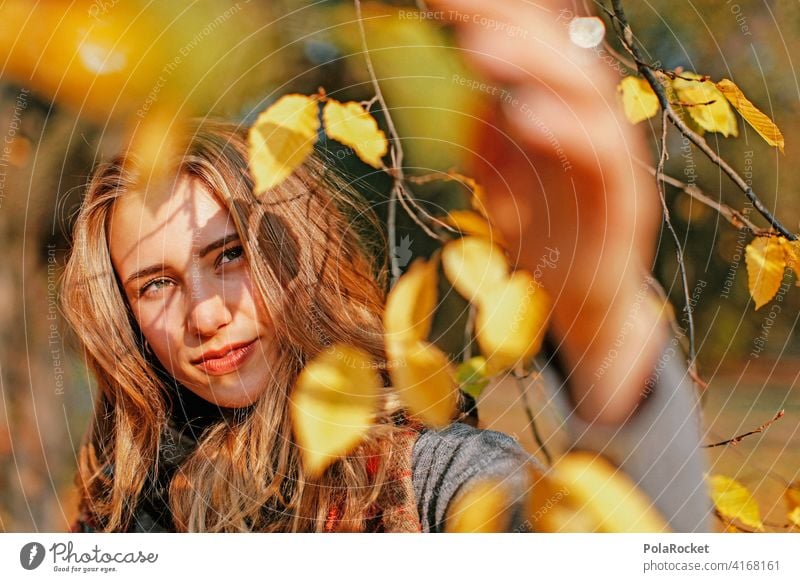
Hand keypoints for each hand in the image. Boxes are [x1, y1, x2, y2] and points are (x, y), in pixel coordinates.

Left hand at [428, 0, 669, 423]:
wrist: (584, 302)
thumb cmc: (541, 230)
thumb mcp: (500, 176)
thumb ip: (483, 134)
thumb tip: (455, 91)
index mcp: (562, 107)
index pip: (530, 46)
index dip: (489, 15)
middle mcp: (593, 118)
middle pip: (559, 53)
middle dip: (506, 23)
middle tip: (451, 5)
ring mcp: (613, 155)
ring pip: (586, 93)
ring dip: (532, 65)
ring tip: (476, 46)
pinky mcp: (624, 198)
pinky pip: (599, 155)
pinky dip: (563, 131)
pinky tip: (520, 115)